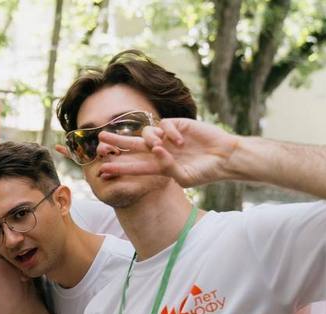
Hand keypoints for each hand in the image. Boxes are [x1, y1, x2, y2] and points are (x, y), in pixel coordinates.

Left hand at [96, 118, 239, 187]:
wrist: (225, 157)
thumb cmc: (205, 172)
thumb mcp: (184, 177)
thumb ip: (166, 167)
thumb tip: (154, 150)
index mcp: (159, 165)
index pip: (134, 166)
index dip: (119, 168)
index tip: (103, 170)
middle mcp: (160, 150)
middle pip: (132, 145)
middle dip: (117, 142)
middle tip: (100, 139)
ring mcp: (168, 137)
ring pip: (146, 133)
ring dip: (150, 140)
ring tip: (161, 147)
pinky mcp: (177, 125)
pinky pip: (164, 125)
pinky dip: (169, 133)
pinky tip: (181, 142)